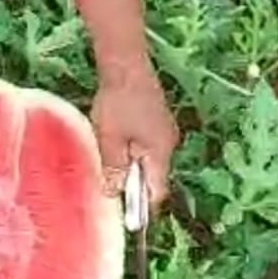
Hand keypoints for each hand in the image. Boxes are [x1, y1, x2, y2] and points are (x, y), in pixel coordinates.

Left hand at [92, 57, 180, 209]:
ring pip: (149, 159)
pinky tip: (115, 143)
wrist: (126, 65)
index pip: (157, 191)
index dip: (141, 205)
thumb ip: (113, 168)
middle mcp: (169, 144)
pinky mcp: (157, 119)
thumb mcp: (110, 139)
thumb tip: (114, 194)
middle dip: (133, 184)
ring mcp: (165, 130)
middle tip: (109, 185)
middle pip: (153, 175)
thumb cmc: (117, 103)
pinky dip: (132, 150)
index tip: (124, 213)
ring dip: (130, 165)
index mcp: (161, 153)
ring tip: (108, 161)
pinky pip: (147, 144)